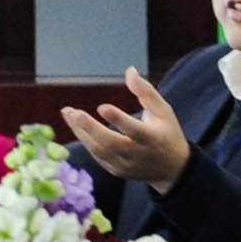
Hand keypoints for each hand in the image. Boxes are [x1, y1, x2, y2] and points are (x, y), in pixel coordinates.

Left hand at [61, 68, 192, 192]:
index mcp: (153, 138)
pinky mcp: (116, 171)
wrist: (172, 170)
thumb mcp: (163, 111)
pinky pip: (98, 156)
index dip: (118, 120)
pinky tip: (76, 126)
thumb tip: (130, 71)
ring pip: (100, 151)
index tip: (102, 107)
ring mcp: (126, 166)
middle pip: (111, 144)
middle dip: (90, 128)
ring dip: (81, 133)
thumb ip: (146, 92)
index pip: (134, 130)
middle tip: (72, 112)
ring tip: (68, 114)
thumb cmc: (167, 133)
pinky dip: (86, 141)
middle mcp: (138, 154)